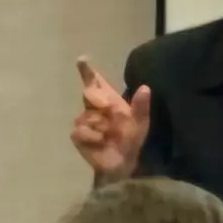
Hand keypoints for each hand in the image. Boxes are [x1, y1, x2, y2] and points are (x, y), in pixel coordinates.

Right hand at [70, 58, 150, 181]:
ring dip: (101, 126)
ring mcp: (83, 120)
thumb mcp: (140, 123)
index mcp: (109, 99)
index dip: (87, 71)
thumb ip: (141, 106)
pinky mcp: (77, 134)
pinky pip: (81, 130)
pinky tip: (100, 141)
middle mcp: (94, 107)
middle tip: (109, 109)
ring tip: (109, 135)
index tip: (82, 59)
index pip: (96, 82)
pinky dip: (93, 136)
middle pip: (89, 93)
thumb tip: (145, 87)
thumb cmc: (131, 139)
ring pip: (87, 115)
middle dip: (99, 99)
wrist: (122, 163)